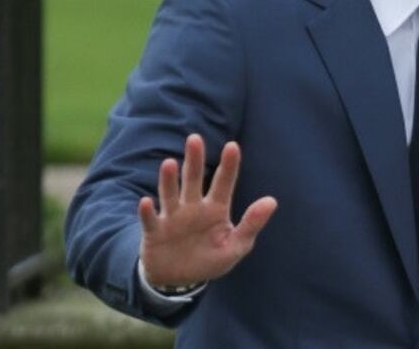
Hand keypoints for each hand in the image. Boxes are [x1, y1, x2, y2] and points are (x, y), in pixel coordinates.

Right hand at [138, 134, 277, 287]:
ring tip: (169, 163)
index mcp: (216, 209)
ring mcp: (173, 218)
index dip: (229, 166)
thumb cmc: (210, 259)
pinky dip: (147, 212)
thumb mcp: (236, 246)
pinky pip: (151, 220)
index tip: (233, 146)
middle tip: (194, 138)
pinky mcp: (155, 232)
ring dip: (169, 180)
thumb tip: (272, 200)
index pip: (223, 183)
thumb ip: (252, 224)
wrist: (180, 280)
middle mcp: (193, 208)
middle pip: (193, 179)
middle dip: (194, 160)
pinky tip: (146, 202)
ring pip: (170, 194)